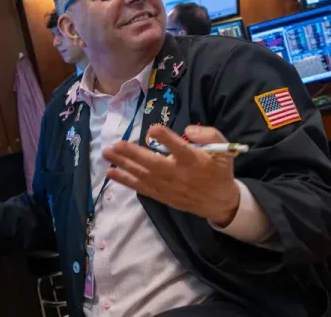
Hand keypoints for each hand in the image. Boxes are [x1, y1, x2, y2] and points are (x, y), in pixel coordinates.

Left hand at [102, 125, 240, 226]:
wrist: (218, 202)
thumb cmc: (219, 171)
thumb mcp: (223, 150)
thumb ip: (208, 135)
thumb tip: (188, 129)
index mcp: (194, 161)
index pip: (179, 149)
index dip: (166, 139)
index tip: (153, 129)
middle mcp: (178, 174)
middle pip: (153, 164)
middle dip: (133, 154)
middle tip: (115, 145)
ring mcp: (168, 186)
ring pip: (142, 175)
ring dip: (123, 164)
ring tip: (106, 154)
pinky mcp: (161, 195)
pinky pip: (141, 187)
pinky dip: (126, 181)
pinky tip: (111, 173)